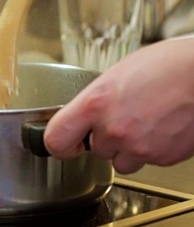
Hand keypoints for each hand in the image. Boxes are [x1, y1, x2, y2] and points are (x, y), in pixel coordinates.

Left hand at [44, 37, 193, 173]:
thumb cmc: (169, 65)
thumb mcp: (118, 74)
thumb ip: (97, 99)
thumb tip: (87, 112)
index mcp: (96, 103)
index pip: (56, 138)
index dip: (58, 144)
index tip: (64, 143)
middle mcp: (114, 128)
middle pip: (95, 149)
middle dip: (105, 138)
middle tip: (123, 118)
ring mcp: (138, 146)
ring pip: (121, 161)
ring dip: (127, 148)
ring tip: (144, 122)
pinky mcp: (162, 158)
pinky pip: (147, 161)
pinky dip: (152, 149)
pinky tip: (161, 127)